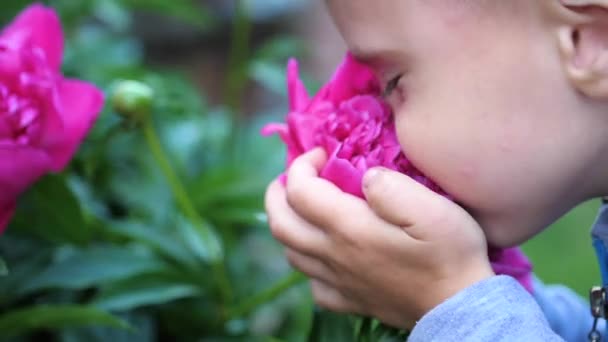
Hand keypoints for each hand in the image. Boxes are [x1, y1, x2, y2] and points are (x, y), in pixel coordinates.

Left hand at [265, 148, 494, 328]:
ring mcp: (338, 281)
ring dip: (288, 224)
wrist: (458, 308)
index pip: (299, 191)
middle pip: (280, 224)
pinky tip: (325, 253)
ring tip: (304, 208)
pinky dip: (310, 263)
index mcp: (348, 228)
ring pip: (290, 252)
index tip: (322, 154)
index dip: (302, 165)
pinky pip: (313, 283)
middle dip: (277, 193)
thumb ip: (392, 188)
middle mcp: (333, 255)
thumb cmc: (449, 253)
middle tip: (293, 176)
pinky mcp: (349, 301)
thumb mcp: (432, 210)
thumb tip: (366, 175)